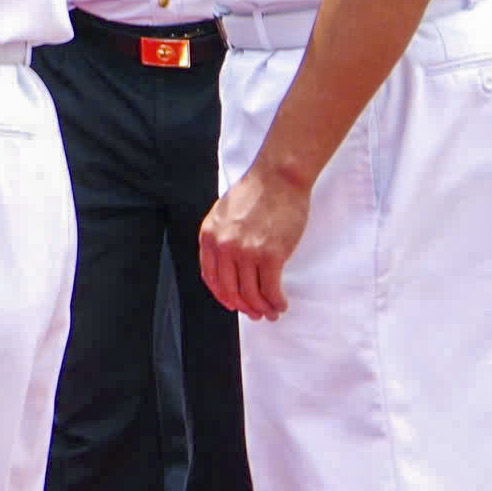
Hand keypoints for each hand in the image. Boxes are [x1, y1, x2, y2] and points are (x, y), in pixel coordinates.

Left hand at [199, 167, 311, 320]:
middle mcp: (224, 246)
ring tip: (272, 311)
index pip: (211, 278)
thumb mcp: (224, 212)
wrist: (279, 177)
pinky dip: (276, 302)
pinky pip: (270, 290)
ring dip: (263, 309)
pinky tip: (281, 303)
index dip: (223, 296)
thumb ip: (221, 237)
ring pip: (252, 295)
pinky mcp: (271, 255)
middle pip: (231, 291)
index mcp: (210, 235)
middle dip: (244, 308)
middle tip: (256, 314)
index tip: (233, 304)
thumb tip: (229, 266)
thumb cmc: (256, 192)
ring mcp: (247, 252)